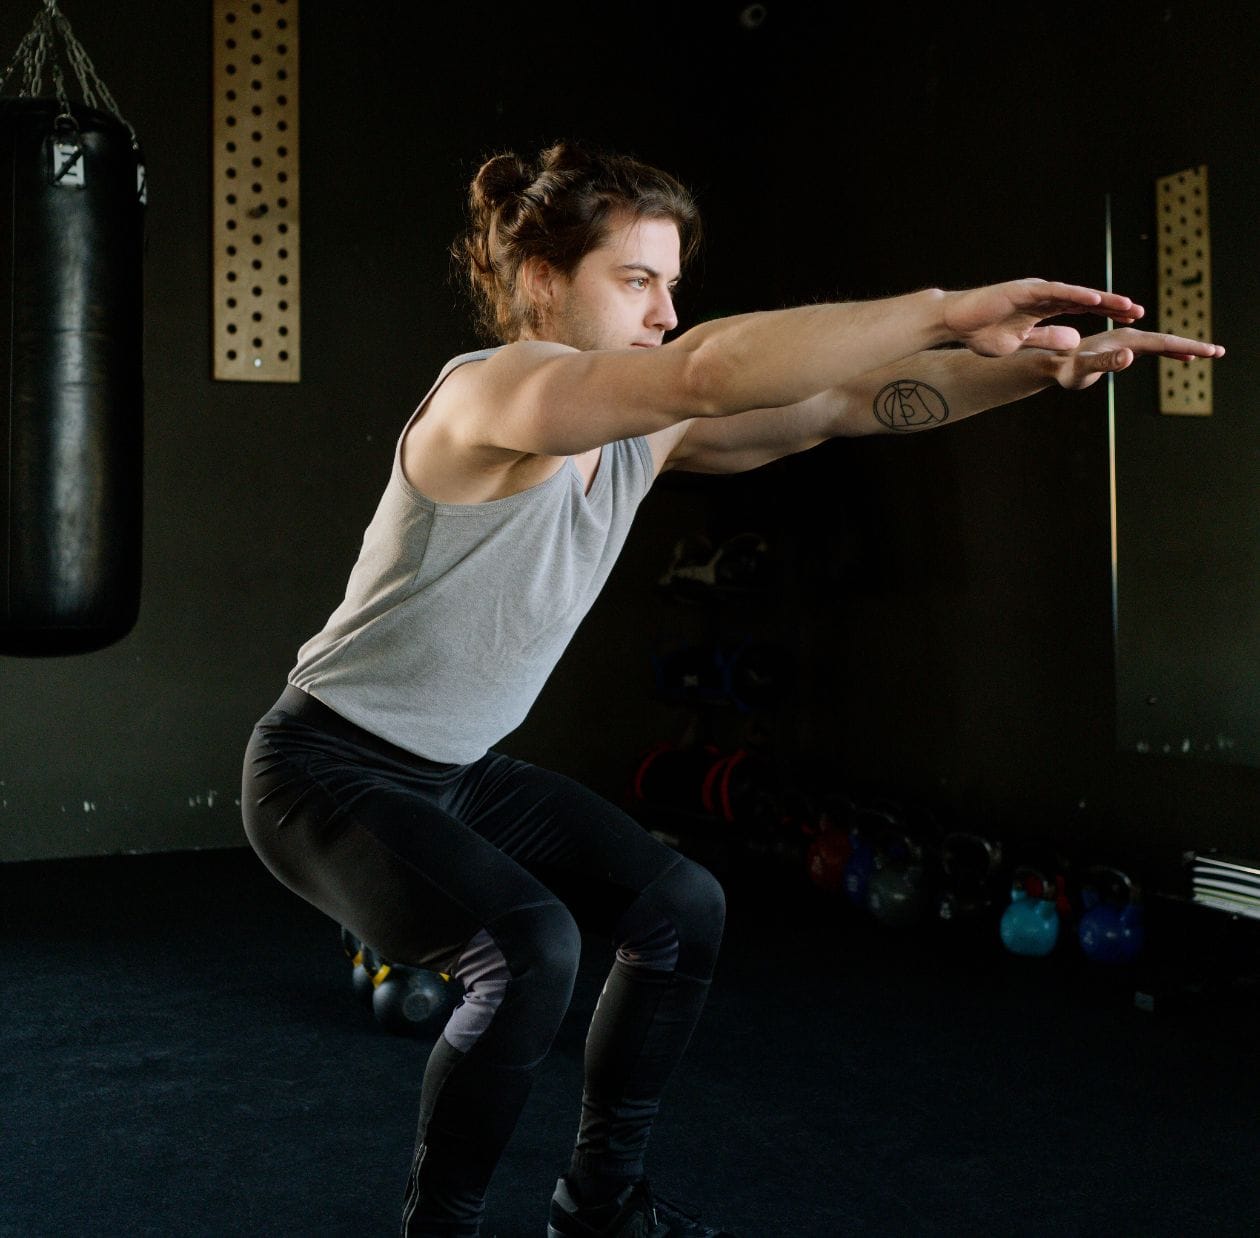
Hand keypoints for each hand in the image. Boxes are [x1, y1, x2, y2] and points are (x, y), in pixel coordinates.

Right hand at [944, 278, 1144, 356]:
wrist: (955, 321)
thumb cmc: (981, 332)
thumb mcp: (1020, 342)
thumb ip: (1047, 338)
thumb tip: (1074, 342)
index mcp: (1042, 308)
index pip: (1080, 308)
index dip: (1105, 313)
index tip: (1128, 319)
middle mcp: (1043, 296)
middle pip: (1085, 299)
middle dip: (1112, 305)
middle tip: (1139, 311)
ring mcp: (1035, 291)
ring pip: (1076, 294)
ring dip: (1101, 300)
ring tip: (1126, 306)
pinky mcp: (1025, 290)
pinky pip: (1057, 293)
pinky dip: (1077, 296)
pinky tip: (1096, 301)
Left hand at [1052, 326, 1225, 389]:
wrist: (1052, 363)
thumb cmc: (1064, 370)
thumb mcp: (1084, 370)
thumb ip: (1106, 363)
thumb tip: (1131, 356)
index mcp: (1124, 339)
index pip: (1163, 342)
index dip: (1188, 346)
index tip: (1211, 351)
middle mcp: (1127, 335)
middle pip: (1168, 340)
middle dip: (1195, 345)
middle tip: (1221, 352)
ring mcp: (1126, 341)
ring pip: (1162, 343)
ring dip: (1186, 347)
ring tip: (1209, 353)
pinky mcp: (1122, 347)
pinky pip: (1152, 349)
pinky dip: (1170, 351)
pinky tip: (1182, 357)